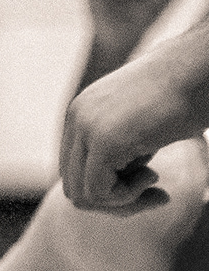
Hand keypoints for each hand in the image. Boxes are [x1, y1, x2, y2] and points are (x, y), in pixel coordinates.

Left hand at [60, 26, 208, 210]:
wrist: (202, 69)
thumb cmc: (184, 97)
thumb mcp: (139, 126)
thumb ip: (116, 152)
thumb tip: (101, 195)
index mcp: (80, 113)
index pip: (74, 171)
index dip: (108, 188)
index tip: (148, 182)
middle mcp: (76, 119)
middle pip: (73, 187)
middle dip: (114, 201)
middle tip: (154, 192)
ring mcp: (87, 128)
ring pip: (83, 196)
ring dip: (122, 201)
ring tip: (154, 181)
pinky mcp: (104, 141)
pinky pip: (99, 193)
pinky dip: (128, 197)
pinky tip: (154, 176)